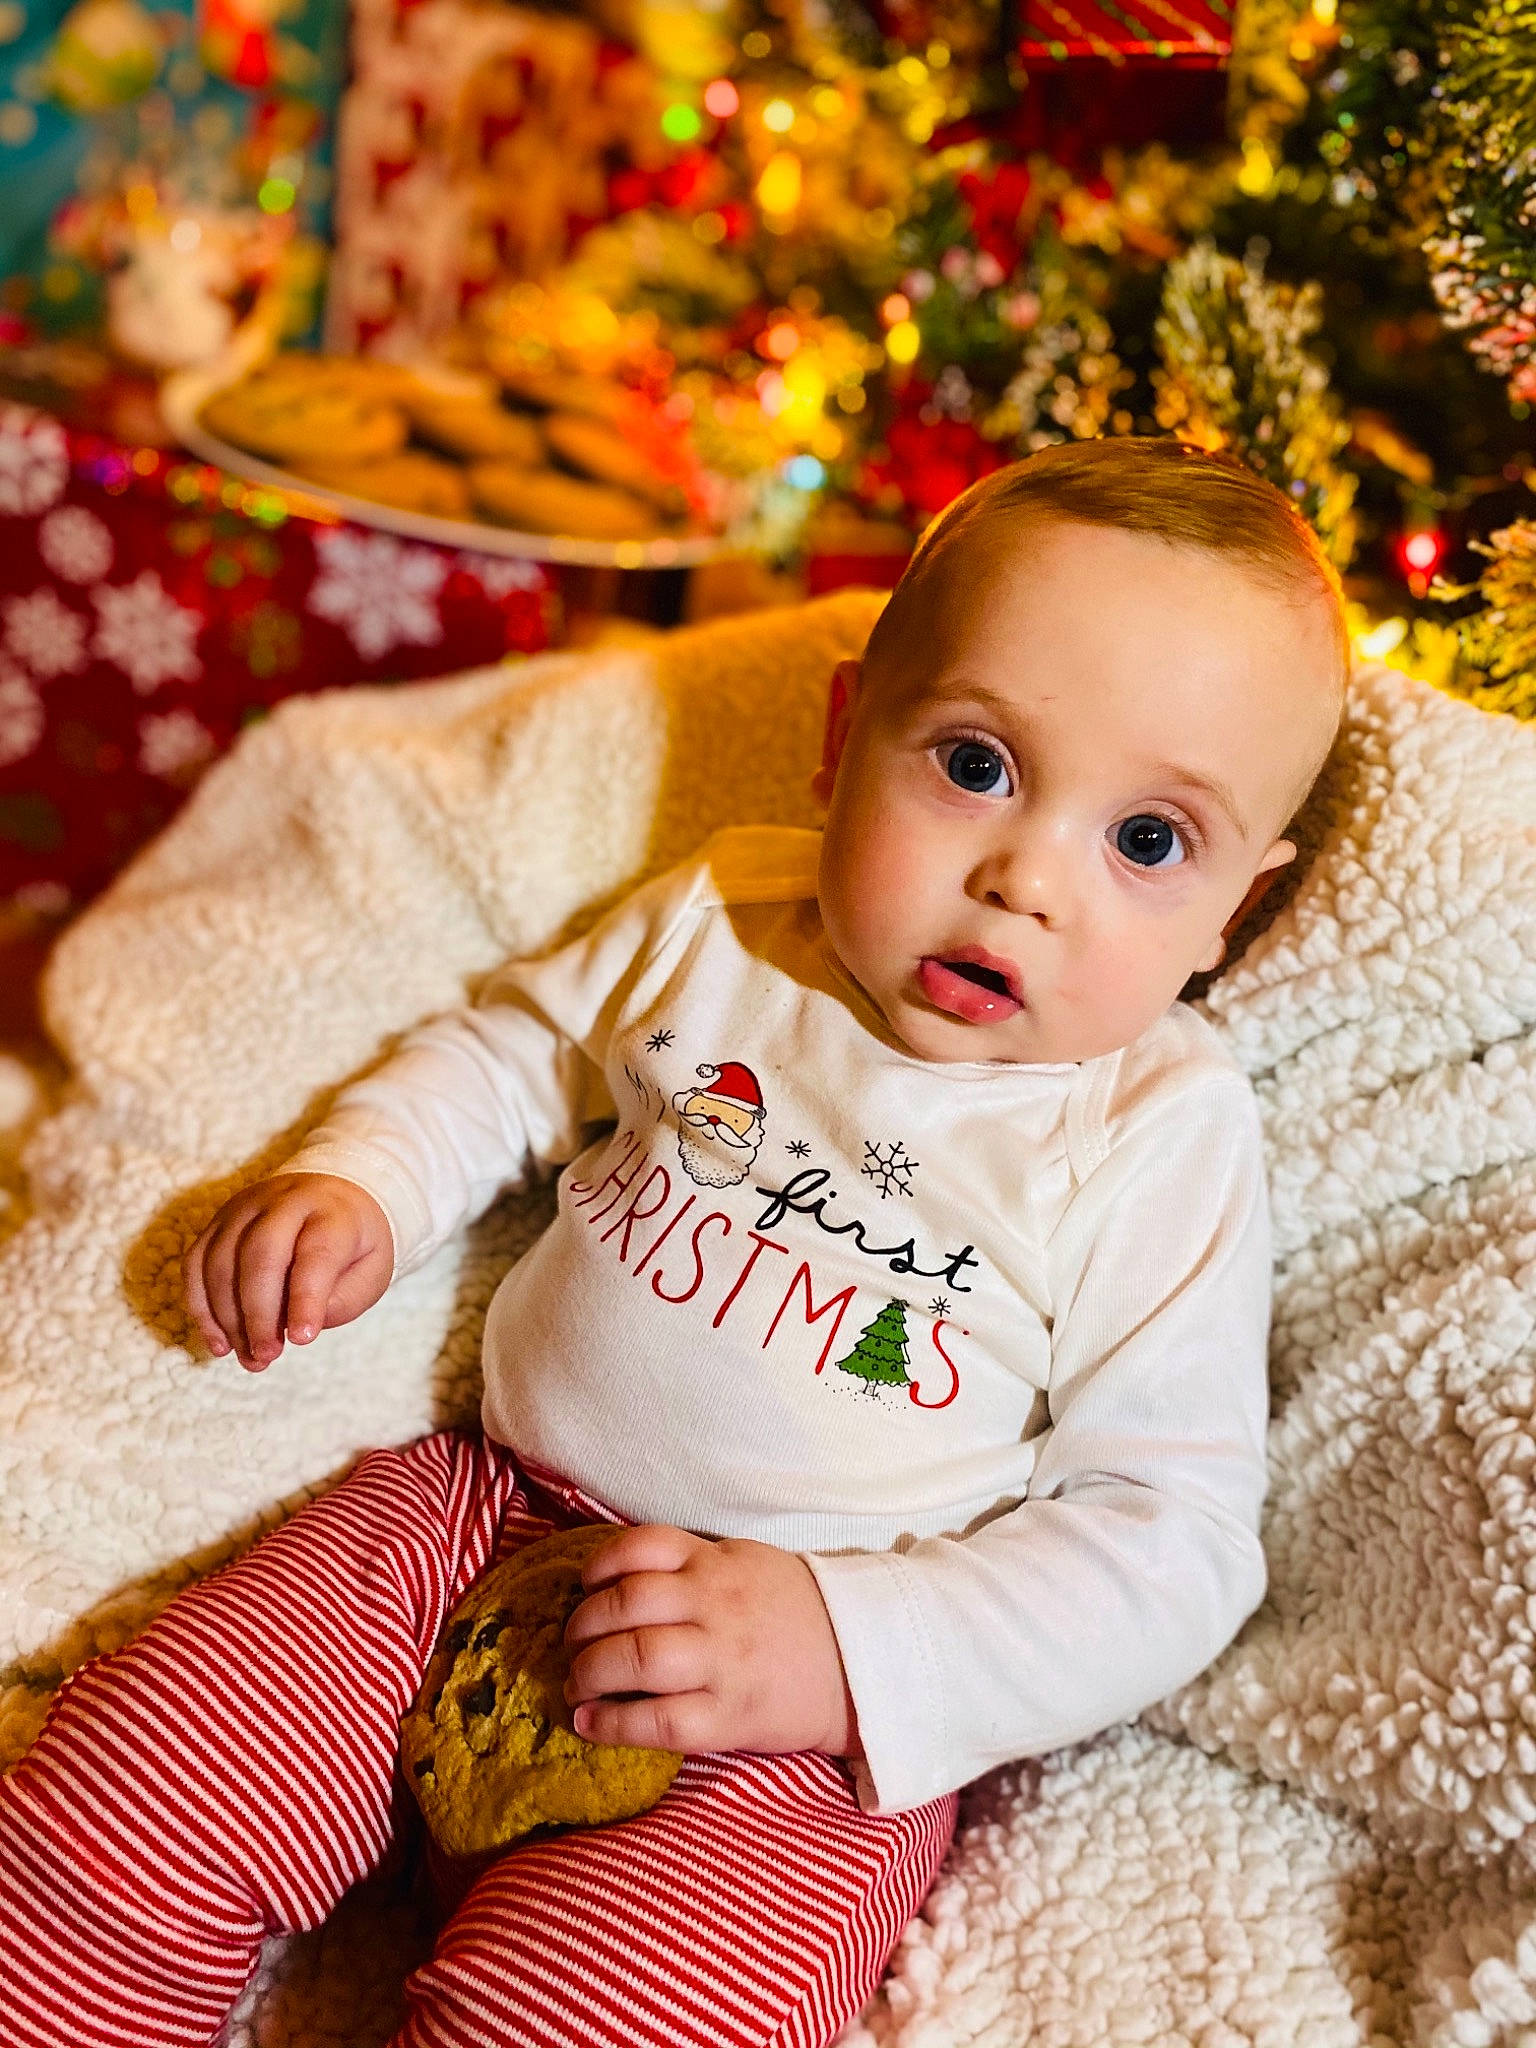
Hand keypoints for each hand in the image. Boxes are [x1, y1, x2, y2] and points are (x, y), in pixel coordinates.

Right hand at [184, 1172, 392, 1371]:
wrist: (329, 1192)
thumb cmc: (352, 1241)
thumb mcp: (373, 1268)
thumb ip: (345, 1299)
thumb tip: (300, 1328)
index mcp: (332, 1213)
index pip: (317, 1253)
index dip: (306, 1299)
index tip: (302, 1339)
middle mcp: (284, 1203)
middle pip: (260, 1254)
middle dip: (259, 1314)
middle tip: (267, 1355)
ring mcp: (244, 1209)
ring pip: (221, 1262)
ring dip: (229, 1319)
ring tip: (250, 1357)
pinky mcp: (217, 1222)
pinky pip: (196, 1264)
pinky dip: (202, 1309)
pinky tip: (220, 1343)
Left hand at [562, 1524, 860, 1759]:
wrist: (862, 1665)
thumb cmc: (797, 1613)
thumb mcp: (749, 1564)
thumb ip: (694, 1564)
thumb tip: (619, 1577)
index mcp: (719, 1563)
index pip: (643, 1548)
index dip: (599, 1566)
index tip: (584, 1586)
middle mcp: (716, 1606)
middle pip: (627, 1605)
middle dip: (582, 1627)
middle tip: (570, 1644)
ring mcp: (722, 1662)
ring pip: (636, 1658)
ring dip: (588, 1673)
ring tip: (575, 1684)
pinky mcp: (729, 1717)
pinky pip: (658, 1722)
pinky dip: (612, 1724)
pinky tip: (589, 1723)